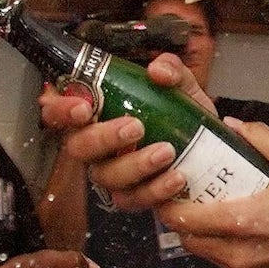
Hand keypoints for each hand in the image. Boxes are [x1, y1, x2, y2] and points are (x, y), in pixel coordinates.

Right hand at [38, 53, 216, 210]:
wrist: (210, 150)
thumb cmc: (182, 116)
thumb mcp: (180, 86)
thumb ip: (172, 69)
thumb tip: (159, 71)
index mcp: (97, 114)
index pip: (58, 112)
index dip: (60, 110)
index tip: (83, 107)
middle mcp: (96, 147)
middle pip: (77, 147)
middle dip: (103, 137)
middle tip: (135, 127)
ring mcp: (112, 174)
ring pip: (106, 176)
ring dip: (135, 164)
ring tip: (166, 151)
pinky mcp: (133, 197)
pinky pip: (133, 199)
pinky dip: (156, 189)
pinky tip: (176, 176)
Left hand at [155, 119, 268, 267]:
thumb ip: (259, 138)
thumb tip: (233, 124)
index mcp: (243, 222)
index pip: (183, 220)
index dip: (168, 205)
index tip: (168, 188)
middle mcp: (241, 253)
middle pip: (189, 241)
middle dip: (183, 220)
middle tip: (189, 197)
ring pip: (208, 255)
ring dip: (203, 236)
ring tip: (212, 210)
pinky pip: (230, 265)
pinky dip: (226, 248)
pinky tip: (239, 228)